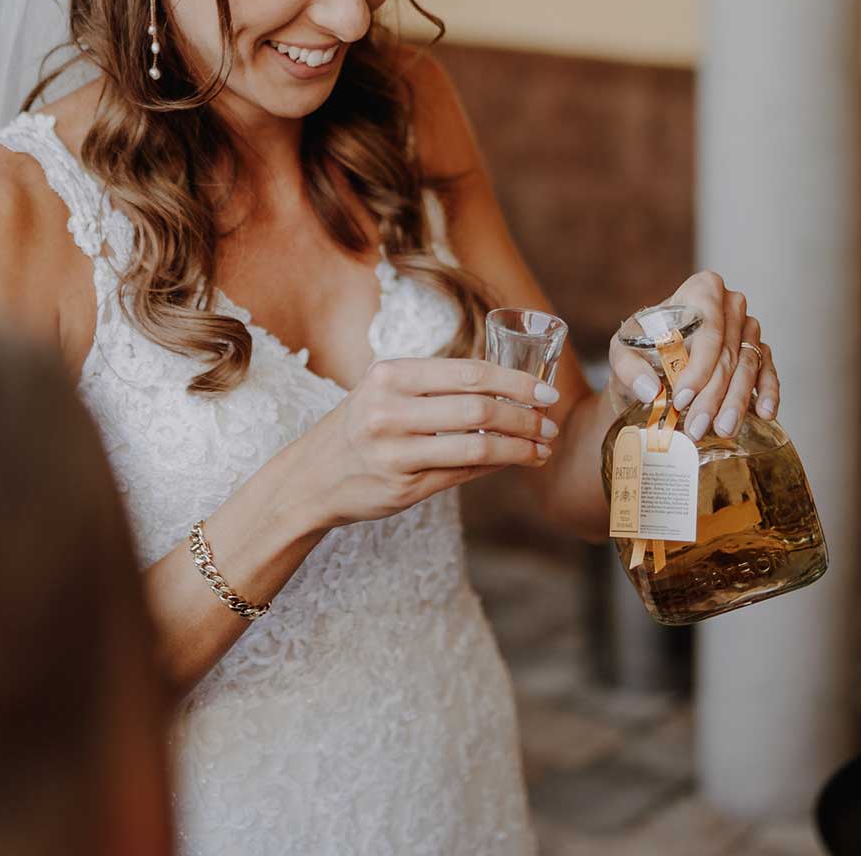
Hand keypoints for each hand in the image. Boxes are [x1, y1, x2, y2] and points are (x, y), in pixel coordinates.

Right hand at [289, 358, 561, 529]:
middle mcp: (389, 411)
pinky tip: (515, 460)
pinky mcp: (404, 487)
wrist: (310, 478)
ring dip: (520, 446)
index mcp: (389, 376)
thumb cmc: (357, 428)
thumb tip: (506, 385)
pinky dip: (497, 466)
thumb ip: (434, 385)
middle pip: (479, 410)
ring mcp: (396, 452)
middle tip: (550, 423)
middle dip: (525, 417)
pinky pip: (464, 473)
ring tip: (542, 446)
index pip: (469, 373)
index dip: (515, 382)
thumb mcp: (382, 391)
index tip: (545, 391)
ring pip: (478, 447)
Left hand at [607, 270, 782, 439]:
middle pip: (728, 353)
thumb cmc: (640, 350)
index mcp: (701, 291)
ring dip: (736, 402)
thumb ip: (629, 369)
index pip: (708, 329)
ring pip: (747, 367)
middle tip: (698, 427)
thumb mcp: (623, 353)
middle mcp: (731, 305)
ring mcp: (748, 329)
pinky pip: (768, 371)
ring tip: (723, 430)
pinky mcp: (758, 352)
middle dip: (713, 395)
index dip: (698, 366)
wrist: (654, 362)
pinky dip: (767, 392)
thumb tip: (650, 390)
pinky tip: (765, 413)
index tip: (682, 398)